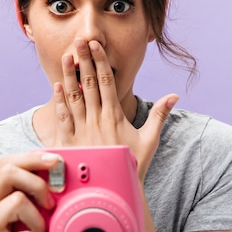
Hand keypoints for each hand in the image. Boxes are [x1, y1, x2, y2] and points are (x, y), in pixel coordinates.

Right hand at [0, 152, 59, 231]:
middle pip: (7, 172)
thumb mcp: (22, 214)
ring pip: (17, 201)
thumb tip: (59, 177)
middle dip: (37, 183)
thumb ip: (32, 195)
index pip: (7, 162)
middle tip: (49, 204)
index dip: (32, 158)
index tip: (55, 161)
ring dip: (39, 219)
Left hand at [51, 38, 178, 181]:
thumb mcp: (149, 140)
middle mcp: (97, 120)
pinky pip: (63, 118)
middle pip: (89, 84)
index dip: (101, 62)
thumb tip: (174, 95)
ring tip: (67, 57)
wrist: (114, 191)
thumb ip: (159, 116)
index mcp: (115, 116)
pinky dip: (60, 101)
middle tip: (79, 40)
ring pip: (74, 97)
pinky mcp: (70, 142)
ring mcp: (82, 131)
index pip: (107, 82)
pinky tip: (57, 86)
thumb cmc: (133, 164)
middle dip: (84, 61)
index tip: (96, 45)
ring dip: (69, 76)